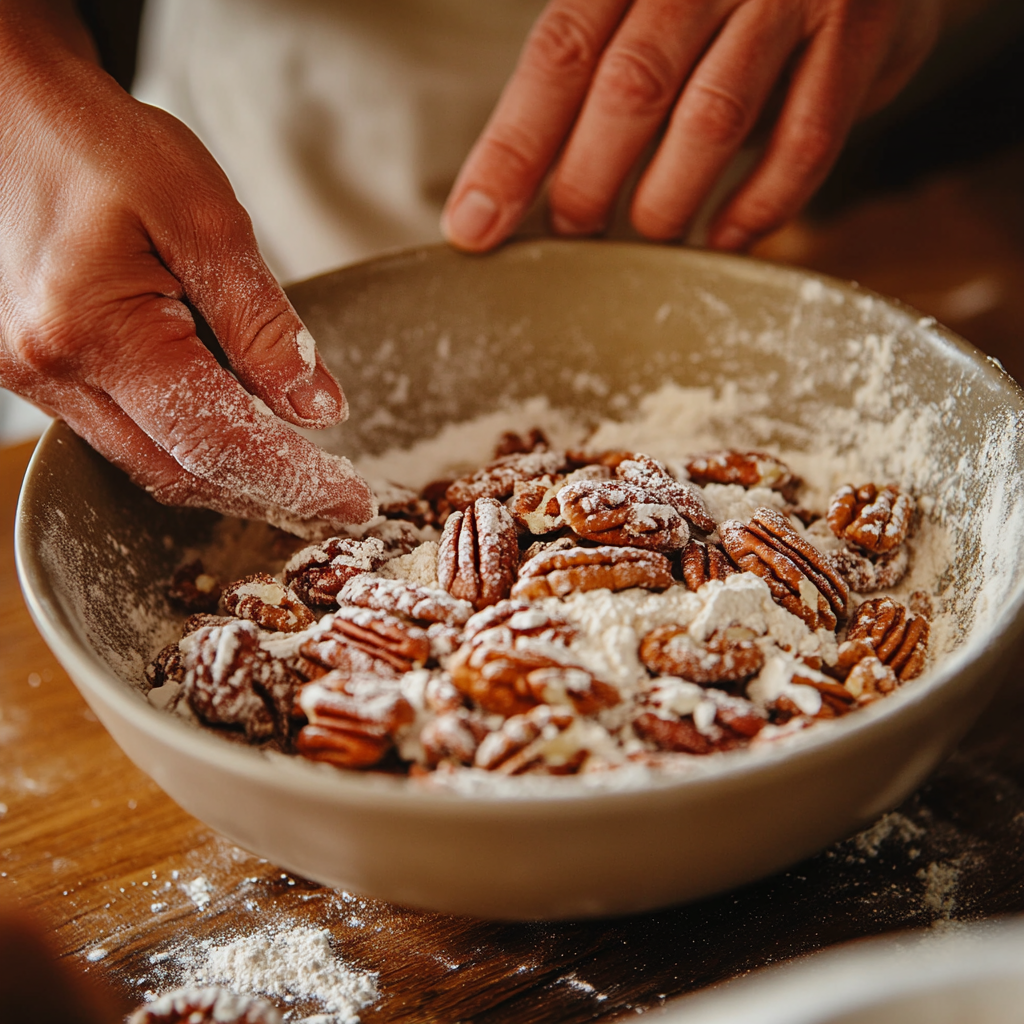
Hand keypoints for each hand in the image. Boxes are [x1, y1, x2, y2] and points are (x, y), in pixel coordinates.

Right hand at [0, 2, 373, 528]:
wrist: (15, 112)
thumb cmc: (106, 146)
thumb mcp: (205, 218)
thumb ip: (263, 325)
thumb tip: (319, 410)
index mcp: (94, 332)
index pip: (216, 442)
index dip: (293, 481)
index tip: (353, 504)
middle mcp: (54, 373)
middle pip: (181, 473)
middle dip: (268, 495)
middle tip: (338, 502)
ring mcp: (38, 380)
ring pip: (153, 466)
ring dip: (232, 480)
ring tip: (304, 478)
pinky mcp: (43, 375)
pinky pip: (129, 438)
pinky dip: (192, 450)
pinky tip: (241, 438)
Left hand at [443, 0, 945, 251]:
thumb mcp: (652, 7)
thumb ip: (595, 75)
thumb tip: (513, 188)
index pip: (559, 55)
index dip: (513, 148)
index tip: (474, 225)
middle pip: (630, 84)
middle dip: (587, 180)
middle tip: (572, 234)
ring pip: (713, 115)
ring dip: (668, 198)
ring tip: (649, 237)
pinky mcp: (862, 32)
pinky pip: (804, 140)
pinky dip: (760, 205)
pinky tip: (727, 238)